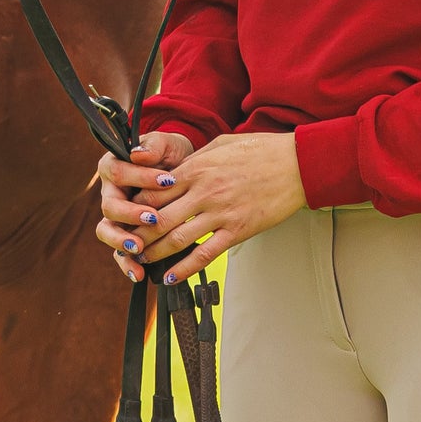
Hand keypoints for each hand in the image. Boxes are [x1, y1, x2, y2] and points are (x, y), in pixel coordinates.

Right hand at [95, 130, 194, 282]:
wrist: (182, 170)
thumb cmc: (171, 153)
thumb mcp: (167, 144)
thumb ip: (154, 146)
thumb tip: (137, 154)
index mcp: (114, 166)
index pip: (119, 172)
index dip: (141, 177)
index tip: (168, 181)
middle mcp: (110, 192)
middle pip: (108, 205)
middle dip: (129, 214)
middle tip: (153, 219)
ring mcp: (116, 215)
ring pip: (106, 231)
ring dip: (122, 241)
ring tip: (139, 249)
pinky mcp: (125, 234)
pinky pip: (119, 252)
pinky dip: (127, 263)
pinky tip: (139, 274)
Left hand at [124, 132, 305, 285]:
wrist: (295, 164)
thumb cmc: (259, 150)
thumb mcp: (221, 144)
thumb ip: (196, 159)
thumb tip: (175, 170)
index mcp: (197, 168)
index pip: (154, 191)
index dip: (136, 205)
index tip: (127, 214)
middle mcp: (203, 192)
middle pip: (159, 218)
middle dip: (138, 233)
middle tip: (125, 243)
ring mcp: (220, 213)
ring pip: (177, 239)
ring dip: (155, 253)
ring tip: (141, 261)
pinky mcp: (237, 231)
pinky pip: (205, 254)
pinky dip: (185, 268)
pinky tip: (171, 277)